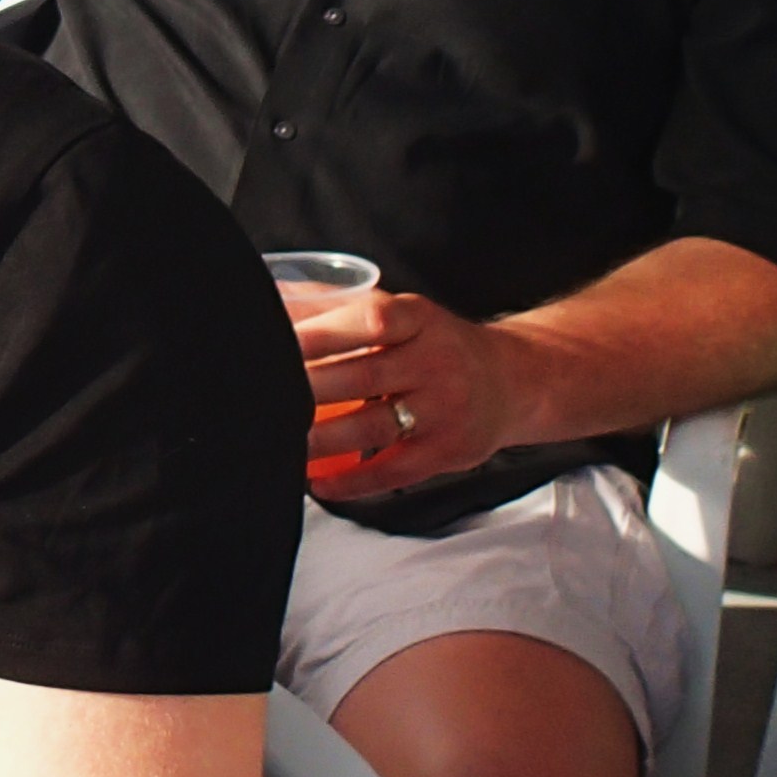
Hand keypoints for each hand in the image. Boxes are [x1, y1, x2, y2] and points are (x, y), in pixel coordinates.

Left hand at [286, 286, 531, 500]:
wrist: (512, 380)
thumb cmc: (434, 343)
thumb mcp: (400, 313)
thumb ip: (338, 305)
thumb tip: (271, 295)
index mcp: (419, 319)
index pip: (373, 321)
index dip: (326, 332)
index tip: (283, 342)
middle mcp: (436, 361)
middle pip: (365, 377)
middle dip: (309, 389)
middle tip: (264, 397)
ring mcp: (445, 409)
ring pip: (374, 427)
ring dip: (322, 440)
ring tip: (280, 442)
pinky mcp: (449, 451)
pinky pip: (395, 471)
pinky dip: (352, 480)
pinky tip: (319, 481)